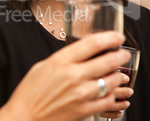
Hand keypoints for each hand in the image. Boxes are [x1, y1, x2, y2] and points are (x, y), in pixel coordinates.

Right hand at [0, 32, 130, 120]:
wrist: (25, 117)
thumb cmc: (30, 92)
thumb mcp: (43, 66)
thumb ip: (63, 59)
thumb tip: (80, 54)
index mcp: (61, 61)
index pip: (92, 44)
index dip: (109, 37)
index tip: (117, 36)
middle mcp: (73, 75)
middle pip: (107, 60)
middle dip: (121, 55)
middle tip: (124, 53)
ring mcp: (81, 94)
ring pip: (111, 80)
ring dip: (119, 75)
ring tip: (118, 73)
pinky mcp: (85, 110)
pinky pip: (107, 100)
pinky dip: (112, 94)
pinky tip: (110, 91)